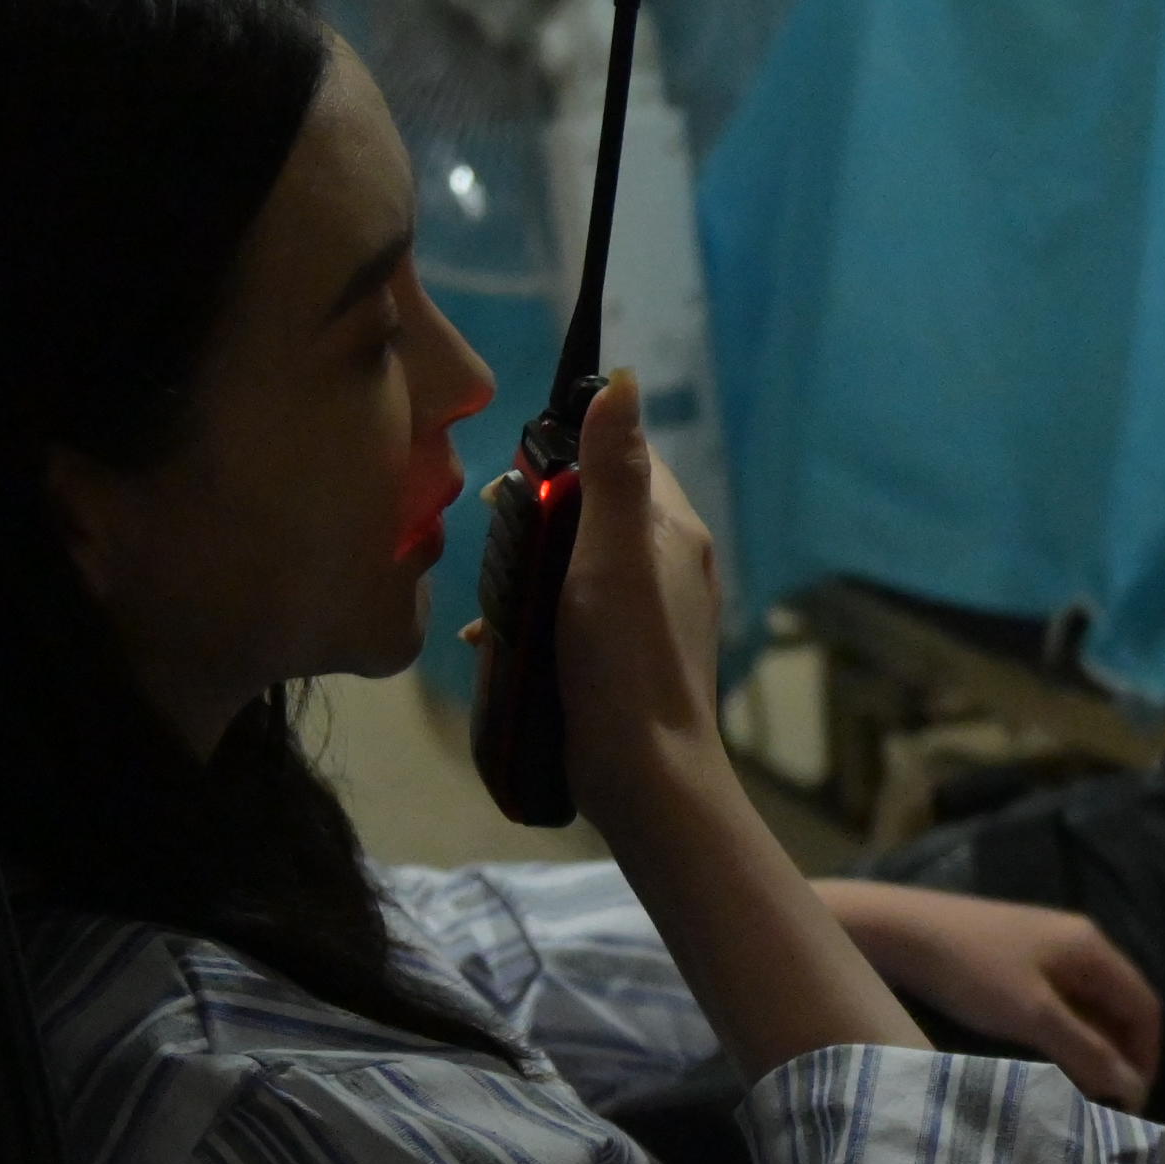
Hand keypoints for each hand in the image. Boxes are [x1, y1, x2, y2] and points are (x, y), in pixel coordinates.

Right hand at [514, 376, 920, 1080]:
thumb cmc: (626, 664)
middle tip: (498, 553)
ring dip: (527, 578)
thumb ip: (613, 471)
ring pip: (574, 566)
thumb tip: (623, 382)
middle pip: (590, 511)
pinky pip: (571, 618)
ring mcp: (650, 615)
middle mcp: (669, 565)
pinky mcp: (626, 659)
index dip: (565, 459)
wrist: (646, 782)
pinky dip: (534, 623)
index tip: (514, 487)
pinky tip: (497, 644)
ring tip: (492, 605)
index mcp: (673, 531)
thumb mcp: (610, 556)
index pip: (619, 457)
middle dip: (538, 525)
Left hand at [825, 885, 1161, 1106]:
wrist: (896, 931)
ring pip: (1088, 1005)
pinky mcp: (1016, 957)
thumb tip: (1132, 1086)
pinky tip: (1048, 1058)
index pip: (1144, 1006)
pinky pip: (1060, 1000)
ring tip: (1079, 1088)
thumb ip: (1085, 1050)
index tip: (1133, 1102)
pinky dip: (1065, 1032)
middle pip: (1119, 1005)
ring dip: (1091, 1046)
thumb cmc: (970, 970)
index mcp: (1092, 947)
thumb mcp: (1032, 1015)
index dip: (1145, 1056)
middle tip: (1107, 1101)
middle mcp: (1078, 941)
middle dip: (1120, 1054)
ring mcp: (1046, 947)